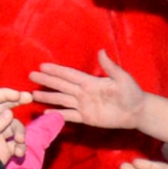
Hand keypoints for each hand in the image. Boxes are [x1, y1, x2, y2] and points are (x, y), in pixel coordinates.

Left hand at [0, 87, 31, 168]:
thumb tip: (9, 113)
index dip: (5, 93)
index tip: (19, 95)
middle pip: (5, 106)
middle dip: (18, 102)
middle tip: (29, 98)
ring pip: (15, 125)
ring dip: (21, 133)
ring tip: (20, 143)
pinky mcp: (7, 147)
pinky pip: (18, 141)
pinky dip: (21, 147)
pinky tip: (19, 154)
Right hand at [30, 52, 147, 129]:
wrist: (136, 111)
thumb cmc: (131, 92)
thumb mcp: (122, 78)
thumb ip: (110, 67)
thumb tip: (101, 51)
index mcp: (90, 82)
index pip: (69, 75)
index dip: (56, 71)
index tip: (42, 66)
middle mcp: (83, 92)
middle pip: (61, 86)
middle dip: (46, 81)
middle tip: (31, 76)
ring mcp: (84, 105)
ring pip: (62, 100)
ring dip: (48, 97)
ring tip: (33, 95)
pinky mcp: (86, 118)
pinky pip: (69, 116)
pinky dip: (57, 114)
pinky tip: (46, 112)